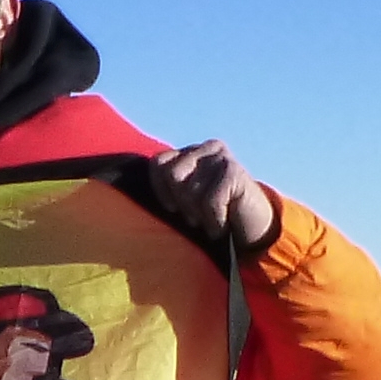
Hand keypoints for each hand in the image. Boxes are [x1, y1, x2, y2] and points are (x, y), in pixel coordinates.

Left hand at [146, 142, 280, 258]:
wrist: (256, 231)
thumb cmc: (216, 217)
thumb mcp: (188, 199)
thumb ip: (170, 187)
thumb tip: (124, 186)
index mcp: (192, 152)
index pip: (158, 163)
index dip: (161, 190)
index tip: (174, 209)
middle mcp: (208, 148)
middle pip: (171, 174)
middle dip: (182, 202)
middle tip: (197, 216)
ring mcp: (222, 157)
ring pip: (190, 190)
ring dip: (199, 214)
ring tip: (211, 220)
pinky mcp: (235, 172)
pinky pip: (209, 201)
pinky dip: (214, 221)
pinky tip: (223, 225)